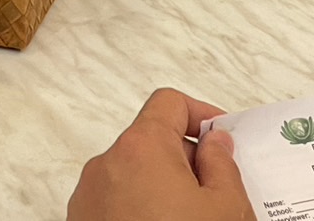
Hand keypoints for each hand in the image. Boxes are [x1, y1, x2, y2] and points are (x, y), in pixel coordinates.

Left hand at [68, 89, 254, 220]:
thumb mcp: (225, 209)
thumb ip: (222, 164)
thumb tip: (215, 142)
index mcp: (141, 146)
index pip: (169, 103)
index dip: (202, 115)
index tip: (225, 139)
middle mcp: (106, 165)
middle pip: (151, 142)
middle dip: (186, 162)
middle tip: (219, 194)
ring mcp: (88, 198)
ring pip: (133, 177)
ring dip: (164, 191)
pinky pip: (116, 205)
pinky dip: (141, 212)